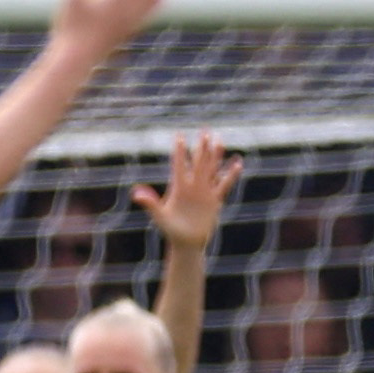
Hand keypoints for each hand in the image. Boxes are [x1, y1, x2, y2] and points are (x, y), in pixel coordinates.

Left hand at [132, 131, 238, 252]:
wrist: (187, 242)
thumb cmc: (171, 230)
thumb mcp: (160, 216)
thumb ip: (150, 204)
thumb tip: (135, 194)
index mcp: (178, 188)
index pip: (179, 166)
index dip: (179, 152)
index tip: (179, 136)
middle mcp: (192, 187)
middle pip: (198, 163)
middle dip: (201, 147)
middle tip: (205, 130)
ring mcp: (204, 192)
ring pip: (211, 170)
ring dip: (215, 156)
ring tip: (219, 140)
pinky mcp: (215, 200)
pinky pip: (224, 185)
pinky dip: (230, 175)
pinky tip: (237, 163)